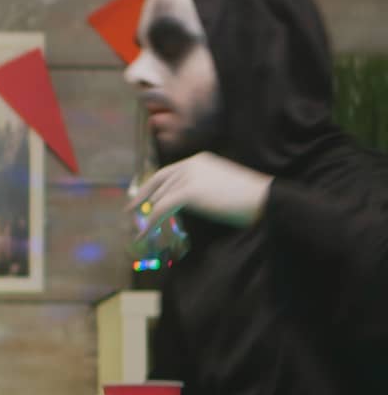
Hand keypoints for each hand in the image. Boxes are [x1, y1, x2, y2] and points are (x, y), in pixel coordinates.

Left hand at [129, 152, 272, 230]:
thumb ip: (200, 188)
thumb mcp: (221, 186)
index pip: (166, 173)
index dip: (149, 187)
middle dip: (143, 200)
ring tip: (140, 231)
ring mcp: (189, 176)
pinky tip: (146, 234)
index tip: (138, 199)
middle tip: (129, 213)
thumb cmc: (250, 198)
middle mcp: (191, 164)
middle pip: (158, 184)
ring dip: (149, 216)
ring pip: (160, 198)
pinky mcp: (188, 191)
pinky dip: (152, 223)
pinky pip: (162, 209)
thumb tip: (181, 203)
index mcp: (199, 160)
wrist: (266, 199)